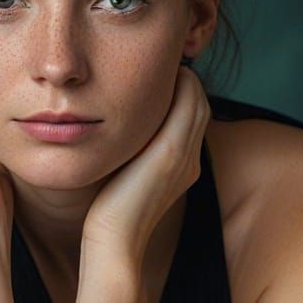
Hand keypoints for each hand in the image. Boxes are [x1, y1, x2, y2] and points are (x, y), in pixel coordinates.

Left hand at [82, 66, 210, 260]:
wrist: (113, 241)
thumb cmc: (106, 211)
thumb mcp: (121, 175)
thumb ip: (127, 153)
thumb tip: (106, 129)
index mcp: (182, 167)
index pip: (190, 114)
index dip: (175, 91)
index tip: (149, 76)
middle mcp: (191, 159)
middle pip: (196, 101)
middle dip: (179, 78)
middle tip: (155, 61)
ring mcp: (186, 155)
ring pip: (194, 96)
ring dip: (178, 75)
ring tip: (155, 62)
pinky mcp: (173, 151)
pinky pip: (187, 100)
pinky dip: (177, 81)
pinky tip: (156, 72)